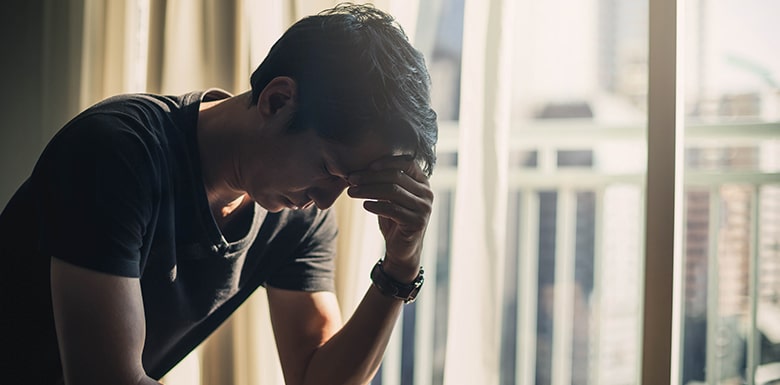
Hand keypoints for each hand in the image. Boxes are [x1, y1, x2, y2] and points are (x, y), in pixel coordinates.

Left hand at [347, 155, 433, 282]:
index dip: (386, 162)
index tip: (365, 165)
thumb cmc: (394, 219)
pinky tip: (364, 206)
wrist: (402, 249)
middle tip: (351, 179)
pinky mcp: (417, 223)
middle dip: (370, 176)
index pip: (406, 163)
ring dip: (368, 190)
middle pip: (396, 176)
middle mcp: (427, 193)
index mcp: (423, 182)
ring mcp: (424, 208)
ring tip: (352, 192)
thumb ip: (384, 181)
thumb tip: (361, 166)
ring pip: (393, 191)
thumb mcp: (390, 197)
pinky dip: (376, 206)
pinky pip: (393, 210)